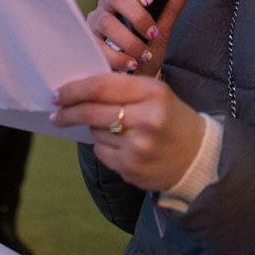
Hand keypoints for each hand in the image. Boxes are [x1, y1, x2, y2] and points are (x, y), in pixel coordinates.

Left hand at [51, 72, 206, 190]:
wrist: (198, 156)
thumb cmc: (172, 118)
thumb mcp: (156, 93)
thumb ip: (122, 88)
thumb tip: (78, 91)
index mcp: (152, 92)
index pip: (101, 86)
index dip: (74, 90)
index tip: (59, 93)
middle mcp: (145, 118)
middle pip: (91, 111)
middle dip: (68, 112)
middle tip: (56, 113)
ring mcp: (137, 146)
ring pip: (95, 132)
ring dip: (93, 129)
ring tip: (111, 128)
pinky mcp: (131, 168)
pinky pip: (101, 152)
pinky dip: (103, 147)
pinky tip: (120, 146)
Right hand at [86, 0, 192, 75]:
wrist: (135, 79)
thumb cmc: (146, 49)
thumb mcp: (163, 28)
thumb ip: (172, 4)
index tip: (150, 0)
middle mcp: (108, 5)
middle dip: (138, 17)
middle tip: (152, 34)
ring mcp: (95, 22)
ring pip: (107, 22)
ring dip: (130, 41)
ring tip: (144, 55)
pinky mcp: (88, 43)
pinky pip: (98, 45)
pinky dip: (118, 57)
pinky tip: (131, 64)